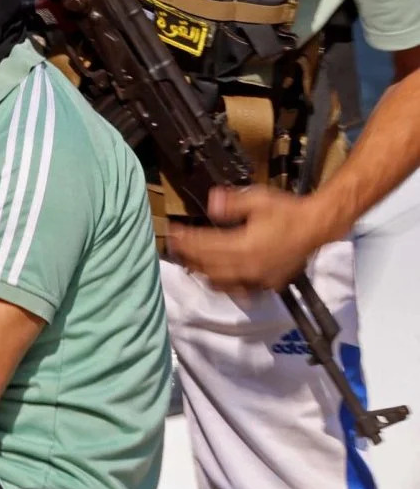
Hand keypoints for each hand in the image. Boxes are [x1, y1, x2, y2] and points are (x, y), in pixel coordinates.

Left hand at [169, 185, 337, 293]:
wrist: (316, 226)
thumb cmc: (287, 211)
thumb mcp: (258, 199)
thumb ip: (232, 202)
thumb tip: (211, 203)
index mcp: (245, 246)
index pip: (206, 246)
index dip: (186, 240)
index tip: (172, 233)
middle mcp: (249, 266)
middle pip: (209, 266)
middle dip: (189, 256)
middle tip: (174, 247)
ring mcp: (259, 278)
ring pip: (222, 282)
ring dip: (202, 272)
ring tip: (190, 261)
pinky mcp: (268, 284)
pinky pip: (240, 289)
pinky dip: (224, 285)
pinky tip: (215, 279)